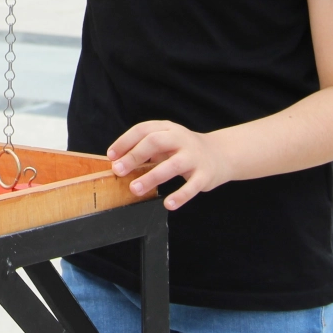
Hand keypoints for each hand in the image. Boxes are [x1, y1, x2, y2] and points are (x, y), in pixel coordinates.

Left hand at [107, 119, 225, 210]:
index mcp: (167, 129)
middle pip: (155, 142)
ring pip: (172, 165)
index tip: (111, 156)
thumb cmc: (184, 150)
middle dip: (134, 156)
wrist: (221, 154)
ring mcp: (194, 156)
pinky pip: (192, 186)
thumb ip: (145, 150)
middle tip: (118, 171)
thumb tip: (119, 162)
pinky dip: (180, 196)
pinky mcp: (205, 174)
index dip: (125, 141)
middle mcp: (181, 139)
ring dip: (151, 177)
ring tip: (135, 189)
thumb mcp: (166, 143)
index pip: (143, 130)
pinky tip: (168, 204)